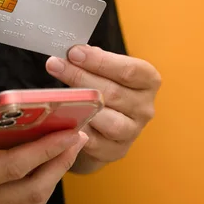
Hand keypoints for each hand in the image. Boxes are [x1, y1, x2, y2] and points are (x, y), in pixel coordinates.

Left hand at [46, 44, 160, 172]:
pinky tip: (61, 117)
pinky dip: (77, 128)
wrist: (106, 128)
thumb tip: (75, 53)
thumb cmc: (107, 91)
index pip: (130, 70)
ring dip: (79, 104)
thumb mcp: (108, 71)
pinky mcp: (115, 151)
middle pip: (113, 92)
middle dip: (80, 77)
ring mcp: (132, 131)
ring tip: (57, 92)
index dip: (101, 61)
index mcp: (148, 82)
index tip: (74, 53)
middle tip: (55, 65)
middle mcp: (145, 107)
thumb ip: (96, 61)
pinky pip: (93, 141)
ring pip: (107, 119)